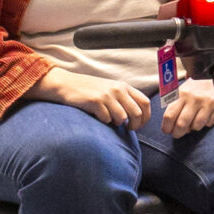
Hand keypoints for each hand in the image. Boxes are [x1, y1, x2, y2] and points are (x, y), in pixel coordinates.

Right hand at [32, 66, 149, 126]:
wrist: (67, 84)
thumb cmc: (89, 90)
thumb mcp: (110, 89)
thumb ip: (124, 98)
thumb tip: (138, 117)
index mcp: (124, 86)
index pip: (145, 102)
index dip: (146, 117)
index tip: (139, 125)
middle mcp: (118, 89)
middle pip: (137, 113)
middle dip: (135, 125)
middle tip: (127, 129)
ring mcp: (107, 95)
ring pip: (122, 118)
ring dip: (116, 123)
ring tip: (108, 118)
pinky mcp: (96, 102)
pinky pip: (106, 119)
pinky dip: (103, 121)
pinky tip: (96, 115)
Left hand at [157, 78, 213, 136]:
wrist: (212, 77)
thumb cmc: (193, 88)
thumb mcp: (180, 92)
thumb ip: (173, 106)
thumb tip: (169, 126)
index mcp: (181, 94)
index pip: (169, 116)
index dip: (166, 127)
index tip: (167, 130)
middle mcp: (193, 98)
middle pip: (182, 124)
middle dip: (177, 133)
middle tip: (177, 133)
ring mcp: (206, 103)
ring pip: (196, 126)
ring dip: (192, 128)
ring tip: (191, 122)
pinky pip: (208, 124)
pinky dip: (204, 124)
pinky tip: (202, 117)